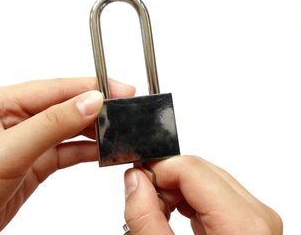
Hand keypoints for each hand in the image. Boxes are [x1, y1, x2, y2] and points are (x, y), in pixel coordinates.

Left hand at [0, 78, 134, 234]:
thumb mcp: (7, 150)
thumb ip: (52, 124)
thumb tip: (90, 102)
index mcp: (4, 103)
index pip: (57, 88)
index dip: (91, 88)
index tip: (120, 91)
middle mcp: (18, 118)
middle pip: (67, 106)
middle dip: (98, 109)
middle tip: (126, 112)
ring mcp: (29, 141)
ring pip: (71, 130)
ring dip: (95, 131)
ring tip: (120, 132)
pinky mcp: (37, 163)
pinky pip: (69, 151)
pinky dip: (88, 152)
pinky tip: (103, 151)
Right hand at [124, 156, 282, 234]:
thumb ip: (146, 218)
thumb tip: (134, 180)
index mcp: (243, 225)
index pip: (190, 167)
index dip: (157, 171)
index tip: (136, 184)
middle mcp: (257, 216)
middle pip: (198, 171)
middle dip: (164, 182)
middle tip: (145, 206)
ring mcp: (255, 218)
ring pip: (204, 180)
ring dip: (174, 192)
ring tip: (159, 216)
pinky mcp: (247, 222)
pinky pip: (211, 195)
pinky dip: (186, 202)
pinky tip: (175, 219)